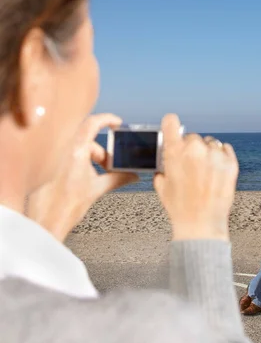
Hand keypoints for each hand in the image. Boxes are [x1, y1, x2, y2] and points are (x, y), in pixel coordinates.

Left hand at [26, 113, 138, 241]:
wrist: (47, 222)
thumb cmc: (65, 208)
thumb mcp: (97, 189)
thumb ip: (118, 178)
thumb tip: (132, 175)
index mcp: (75, 151)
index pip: (92, 123)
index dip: (107, 119)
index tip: (116, 124)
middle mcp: (62, 150)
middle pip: (87, 139)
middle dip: (100, 151)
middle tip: (108, 165)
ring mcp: (54, 156)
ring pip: (77, 146)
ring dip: (89, 157)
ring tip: (94, 176)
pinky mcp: (48, 165)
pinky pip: (66, 154)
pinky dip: (77, 161)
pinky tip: (80, 177)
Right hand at [154, 114, 238, 241]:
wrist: (201, 224)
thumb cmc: (180, 207)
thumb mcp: (162, 185)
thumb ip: (162, 167)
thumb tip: (166, 160)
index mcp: (175, 151)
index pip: (171, 122)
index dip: (171, 125)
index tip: (172, 128)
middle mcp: (196, 149)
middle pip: (192, 137)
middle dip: (190, 148)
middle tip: (191, 165)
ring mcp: (215, 156)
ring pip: (210, 143)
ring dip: (207, 152)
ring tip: (205, 171)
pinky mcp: (231, 163)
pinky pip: (225, 149)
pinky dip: (221, 156)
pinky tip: (216, 169)